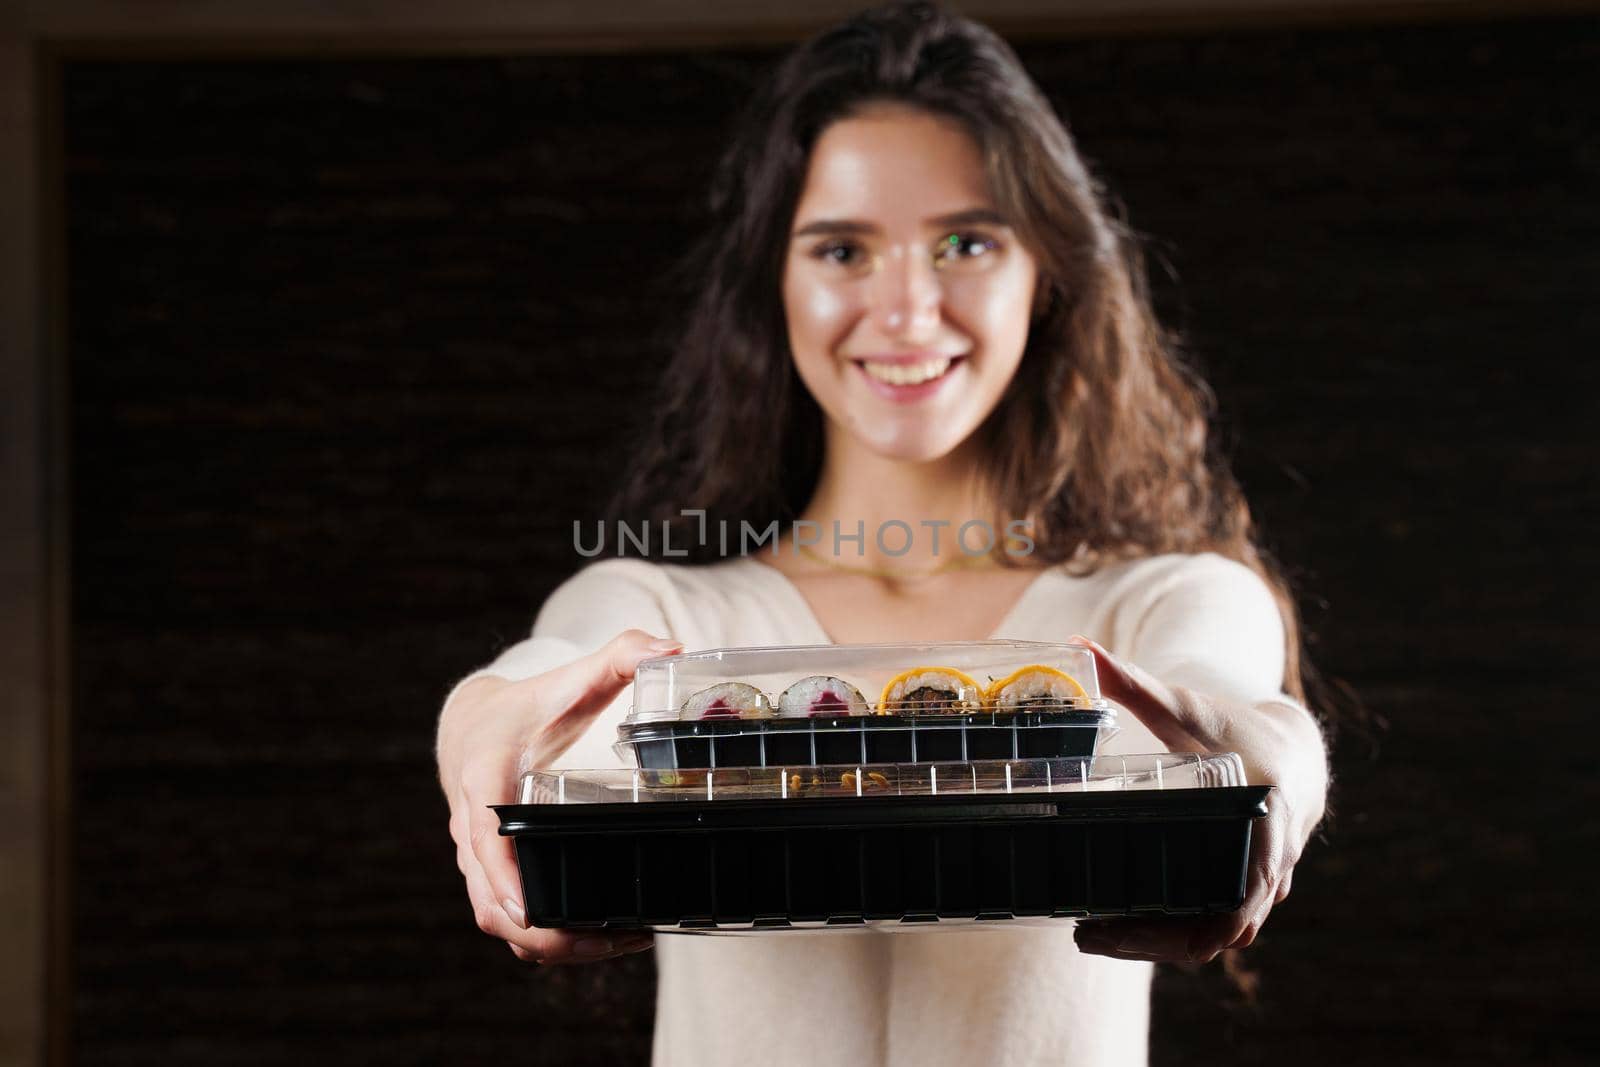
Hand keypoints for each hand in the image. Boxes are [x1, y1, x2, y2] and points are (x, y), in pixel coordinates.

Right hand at [437, 628, 682, 963]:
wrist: (476, 726)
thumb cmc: (528, 707)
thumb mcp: (571, 679)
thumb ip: (620, 656)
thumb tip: (671, 648)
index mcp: (484, 780)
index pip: (482, 837)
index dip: (503, 878)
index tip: (529, 910)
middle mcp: (470, 829)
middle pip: (489, 901)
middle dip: (543, 932)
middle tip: (610, 937)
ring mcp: (477, 859)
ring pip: (497, 922)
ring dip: (551, 944)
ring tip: (622, 939)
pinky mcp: (490, 875)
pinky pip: (509, 923)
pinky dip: (547, 940)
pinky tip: (602, 936)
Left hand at [1068, 635, 1327, 963]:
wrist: (1293, 753)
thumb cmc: (1237, 729)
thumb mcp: (1188, 708)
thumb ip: (1134, 683)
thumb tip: (1077, 646)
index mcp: (1265, 822)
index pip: (1240, 902)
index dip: (1189, 926)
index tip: (1122, 925)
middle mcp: (1270, 867)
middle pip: (1218, 932)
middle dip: (1153, 942)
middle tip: (1085, 935)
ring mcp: (1262, 888)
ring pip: (1215, 936)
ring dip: (1158, 944)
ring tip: (1091, 935)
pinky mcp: (1247, 895)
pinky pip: (1213, 926)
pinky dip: (1171, 933)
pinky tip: (1119, 925)